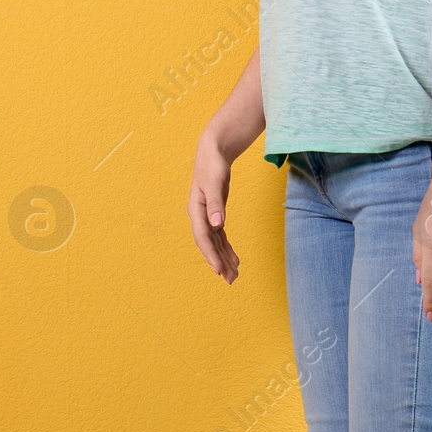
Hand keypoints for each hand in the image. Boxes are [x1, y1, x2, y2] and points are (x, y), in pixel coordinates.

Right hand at [188, 133, 240, 283]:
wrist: (213, 152)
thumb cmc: (212, 165)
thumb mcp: (214, 182)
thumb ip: (215, 204)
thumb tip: (217, 225)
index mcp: (196, 209)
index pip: (203, 237)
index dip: (211, 255)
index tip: (219, 270)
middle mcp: (200, 216)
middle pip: (209, 244)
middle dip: (219, 262)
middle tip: (230, 280)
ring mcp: (207, 216)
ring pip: (215, 243)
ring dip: (224, 259)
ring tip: (234, 275)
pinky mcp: (215, 214)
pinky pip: (220, 237)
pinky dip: (227, 249)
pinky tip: (235, 260)